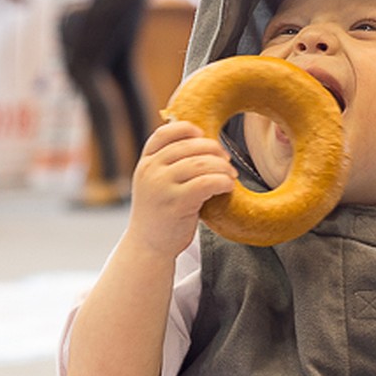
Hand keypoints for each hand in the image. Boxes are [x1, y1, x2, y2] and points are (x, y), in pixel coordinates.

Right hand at [125, 120, 236, 259]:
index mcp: (145, 163)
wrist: (148, 246)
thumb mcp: (155, 184)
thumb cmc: (159, 214)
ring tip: (230, 175)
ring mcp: (162, 186)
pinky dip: (223, 181)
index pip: (164, 134)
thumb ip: (168, 164)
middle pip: (189, 146)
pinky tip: (228, 186)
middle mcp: (150, 171)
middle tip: (226, 160)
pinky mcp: (177, 203)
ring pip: (201, 163)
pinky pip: (207, 182)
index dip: (186, 129)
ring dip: (222, 167)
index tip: (202, 135)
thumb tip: (201, 142)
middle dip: (213, 150)